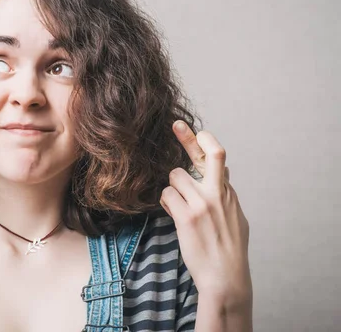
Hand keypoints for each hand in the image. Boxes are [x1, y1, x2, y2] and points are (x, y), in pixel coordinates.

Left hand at [160, 120, 251, 306]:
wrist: (225, 277)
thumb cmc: (229, 249)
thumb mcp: (235, 217)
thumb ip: (225, 195)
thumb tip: (224, 175)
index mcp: (228, 193)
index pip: (219, 158)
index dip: (206, 142)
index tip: (196, 131)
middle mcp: (218, 194)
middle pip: (208, 154)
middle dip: (189, 138)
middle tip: (176, 125)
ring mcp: (203, 203)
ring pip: (176, 176)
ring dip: (171, 187)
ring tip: (177, 204)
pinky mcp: (187, 216)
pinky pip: (166, 195)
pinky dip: (166, 202)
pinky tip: (172, 213)